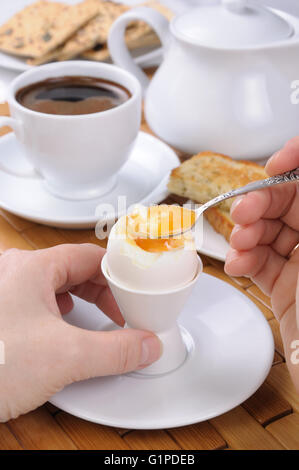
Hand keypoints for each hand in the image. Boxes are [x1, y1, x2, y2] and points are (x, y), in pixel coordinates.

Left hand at [0, 244, 160, 421]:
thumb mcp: (66, 357)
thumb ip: (117, 350)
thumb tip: (147, 345)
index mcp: (32, 267)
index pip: (90, 256)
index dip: (118, 274)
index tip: (135, 292)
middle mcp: (14, 272)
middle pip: (73, 269)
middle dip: (102, 291)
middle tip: (120, 311)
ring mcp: (3, 290)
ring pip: (54, 284)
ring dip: (80, 299)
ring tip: (96, 316)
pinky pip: (36, 299)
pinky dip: (58, 310)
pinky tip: (61, 325)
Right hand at [225, 137, 298, 392]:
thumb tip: (297, 169)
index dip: (296, 162)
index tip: (277, 162)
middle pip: (289, 202)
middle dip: (262, 201)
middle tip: (245, 211)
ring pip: (269, 231)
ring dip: (247, 232)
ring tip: (240, 242)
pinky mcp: (286, 288)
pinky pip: (258, 263)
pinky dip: (243, 260)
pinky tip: (239, 265)